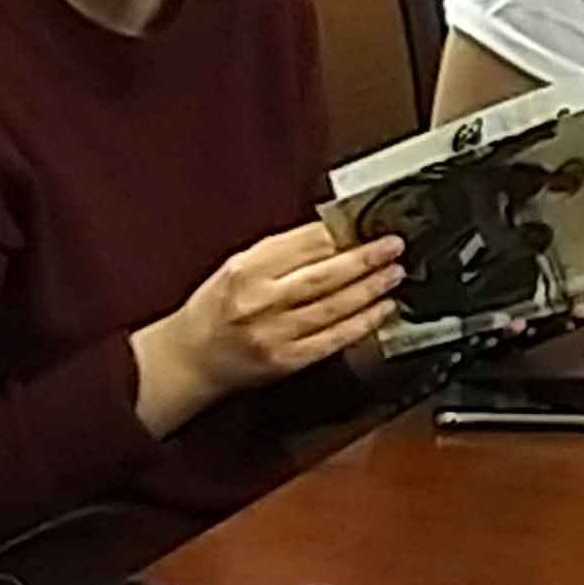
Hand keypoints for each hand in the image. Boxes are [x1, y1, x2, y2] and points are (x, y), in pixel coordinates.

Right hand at [146, 225, 406, 413]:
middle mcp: (260, 301)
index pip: (303, 245)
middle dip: (365, 259)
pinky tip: (381, 311)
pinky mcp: (288, 360)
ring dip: (370, 289)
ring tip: (393, 274)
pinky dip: (362, 324)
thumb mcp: (238, 266)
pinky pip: (333, 339)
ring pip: (334, 307)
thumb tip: (333, 236)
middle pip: (324, 275)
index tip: (366, 225)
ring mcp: (275, 333)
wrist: (190, 358)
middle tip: (393, 247)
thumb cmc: (215, 309)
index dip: (341, 233)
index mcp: (246, 270)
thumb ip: (281, 252)